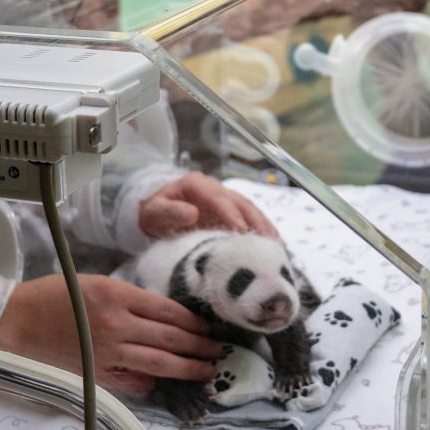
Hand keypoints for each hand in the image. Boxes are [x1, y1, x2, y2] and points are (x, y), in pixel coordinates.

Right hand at [0, 274, 223, 394]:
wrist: (17, 323)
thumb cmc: (54, 296)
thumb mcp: (96, 284)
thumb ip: (129, 299)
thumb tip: (164, 317)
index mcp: (117, 294)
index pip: (169, 310)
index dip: (193, 322)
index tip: (208, 327)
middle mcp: (117, 324)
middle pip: (171, 337)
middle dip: (199, 346)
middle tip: (218, 351)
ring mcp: (108, 352)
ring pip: (159, 363)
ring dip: (187, 367)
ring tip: (206, 369)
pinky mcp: (98, 374)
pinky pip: (134, 381)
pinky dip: (151, 382)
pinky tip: (163, 382)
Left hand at [138, 172, 278, 240]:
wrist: (155, 211)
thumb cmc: (154, 211)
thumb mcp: (154, 211)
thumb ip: (170, 212)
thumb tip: (192, 213)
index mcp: (196, 184)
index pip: (218, 198)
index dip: (232, 214)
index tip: (241, 231)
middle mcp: (214, 188)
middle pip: (240, 202)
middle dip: (255, 221)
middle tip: (267, 240)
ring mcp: (224, 199)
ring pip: (249, 209)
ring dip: (264, 226)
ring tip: (276, 244)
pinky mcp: (229, 212)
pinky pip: (248, 218)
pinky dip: (261, 230)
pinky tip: (272, 244)